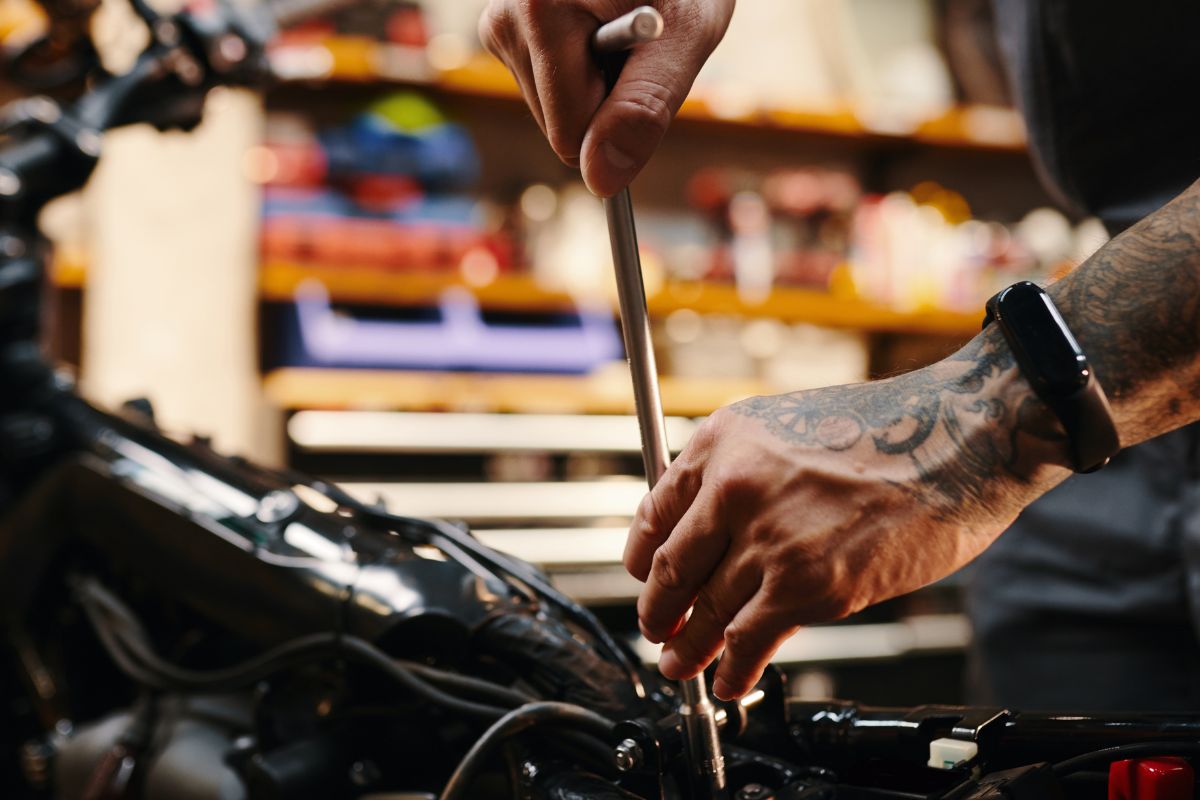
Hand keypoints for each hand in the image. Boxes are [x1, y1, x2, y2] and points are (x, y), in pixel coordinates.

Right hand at [478, 0, 733, 195]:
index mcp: (541, 7)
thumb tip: (600, 179)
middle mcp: (507, 10)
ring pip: (549, 109)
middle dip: (605, 96)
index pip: (569, 132)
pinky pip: (544, 86)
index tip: (648, 64)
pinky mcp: (504, 26)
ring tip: (623, 22)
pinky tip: (599, 20)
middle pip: (556, 123)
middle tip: (638, 40)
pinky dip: (578, 66)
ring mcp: (500, 17)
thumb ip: (643, 108)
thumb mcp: (687, 36)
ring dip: (594, 80)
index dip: (620, 118)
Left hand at [624, 331, 1070, 699]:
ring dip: (687, 647)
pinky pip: (748, 641)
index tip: (643, 576)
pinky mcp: (807, 586)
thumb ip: (745, 475)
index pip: (654, 511)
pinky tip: (728, 680)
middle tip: (656, 629)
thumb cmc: (892, 430)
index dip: (642, 557)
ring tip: (680, 663)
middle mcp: (733, 487)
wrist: (959, 440)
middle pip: (670, 568)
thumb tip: (718, 532)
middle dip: (657, 610)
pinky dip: (732, 669)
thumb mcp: (789, 429)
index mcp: (723, 441)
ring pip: (705, 610)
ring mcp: (768, 539)